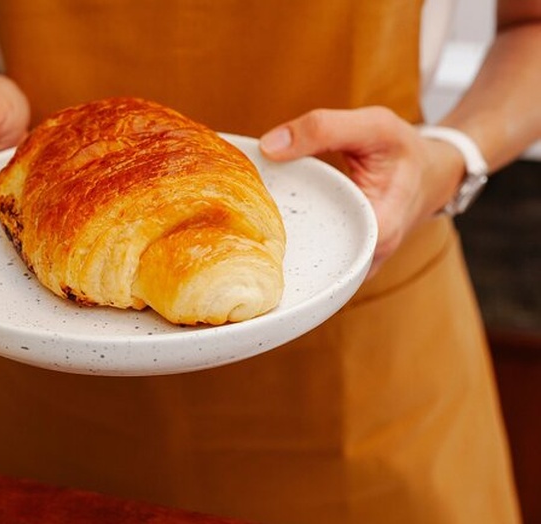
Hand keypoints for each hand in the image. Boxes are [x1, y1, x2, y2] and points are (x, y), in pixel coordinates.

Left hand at [259, 106, 463, 276]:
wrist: (431, 174)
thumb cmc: (404, 150)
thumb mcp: (373, 125)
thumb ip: (323, 128)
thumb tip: (268, 146)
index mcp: (376, 232)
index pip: (316, 248)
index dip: (276, 235)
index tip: (249, 218)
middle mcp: (365, 259)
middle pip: (304, 265)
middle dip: (270, 246)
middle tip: (238, 225)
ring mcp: (356, 267)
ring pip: (306, 268)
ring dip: (277, 249)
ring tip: (247, 228)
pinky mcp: (347, 263)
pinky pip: (313, 262)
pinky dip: (292, 245)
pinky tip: (268, 229)